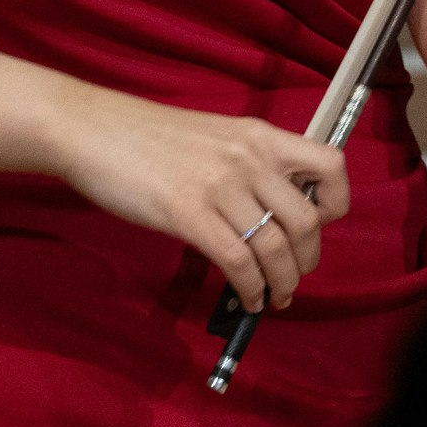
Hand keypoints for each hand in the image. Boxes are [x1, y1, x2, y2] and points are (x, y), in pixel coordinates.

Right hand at [43, 87, 350, 312]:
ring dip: (281, 283)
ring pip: (274, 248)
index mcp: (258, 136)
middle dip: (306, 260)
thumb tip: (271, 212)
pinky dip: (249, 288)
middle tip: (292, 276)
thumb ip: (246, 166)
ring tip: (273, 297)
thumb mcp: (212, 137)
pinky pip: (237, 261)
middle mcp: (248, 158)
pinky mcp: (187, 212)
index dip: (335, 204)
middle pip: (306, 221)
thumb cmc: (145, 136)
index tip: (317, 225)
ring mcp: (218, 185)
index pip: (330, 165)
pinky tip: (246, 297)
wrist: (91, 129)